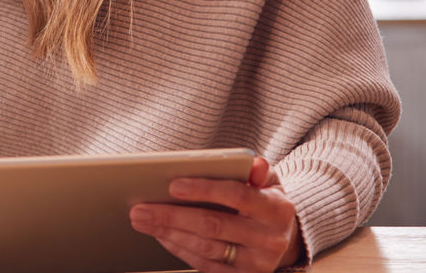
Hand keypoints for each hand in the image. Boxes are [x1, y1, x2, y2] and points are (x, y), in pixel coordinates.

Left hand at [129, 156, 302, 271]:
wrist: (285, 239)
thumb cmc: (264, 201)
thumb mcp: (269, 181)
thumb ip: (259, 170)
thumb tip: (254, 164)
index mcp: (276, 208)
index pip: (238, 195)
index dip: (205, 190)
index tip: (172, 185)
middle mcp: (269, 239)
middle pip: (213, 226)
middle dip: (172, 216)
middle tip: (139, 208)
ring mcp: (257, 262)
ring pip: (206, 248)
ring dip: (169, 234)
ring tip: (142, 220)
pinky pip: (205, 265)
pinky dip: (179, 249)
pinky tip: (161, 236)